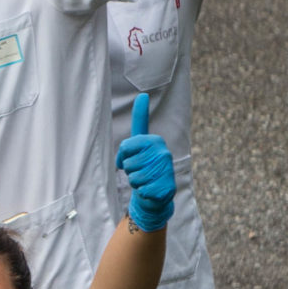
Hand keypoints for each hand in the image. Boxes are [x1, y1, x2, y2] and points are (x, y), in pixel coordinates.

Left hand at [117, 93, 175, 231]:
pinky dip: (142, 192)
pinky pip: (141, 189)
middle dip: (129, 171)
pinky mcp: (165, 186)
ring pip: (133, 177)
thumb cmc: (141, 169)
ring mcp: (165, 168)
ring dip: (135, 182)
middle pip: (128, 163)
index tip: (133, 134)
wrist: (156, 193)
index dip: (122, 155)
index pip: (126, 145)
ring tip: (145, 180)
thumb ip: (132, 133)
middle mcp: (162, 152)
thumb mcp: (135, 150)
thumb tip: (143, 95)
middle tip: (139, 172)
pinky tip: (150, 189)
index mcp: (153, 141)